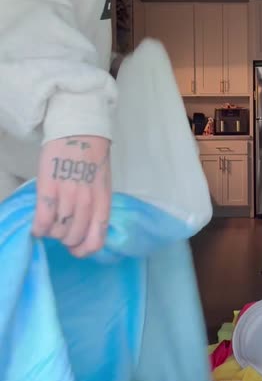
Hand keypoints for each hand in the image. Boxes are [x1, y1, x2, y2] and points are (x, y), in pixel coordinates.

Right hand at [32, 136, 111, 256]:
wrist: (79, 130)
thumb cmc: (92, 156)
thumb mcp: (102, 183)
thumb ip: (96, 204)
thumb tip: (86, 226)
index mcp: (103, 201)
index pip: (97, 238)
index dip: (85, 250)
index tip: (77, 249)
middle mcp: (87, 201)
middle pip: (74, 236)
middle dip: (66, 240)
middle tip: (61, 232)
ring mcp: (68, 195)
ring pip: (58, 230)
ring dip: (52, 232)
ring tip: (50, 224)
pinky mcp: (49, 188)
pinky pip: (43, 219)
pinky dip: (39, 228)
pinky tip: (38, 228)